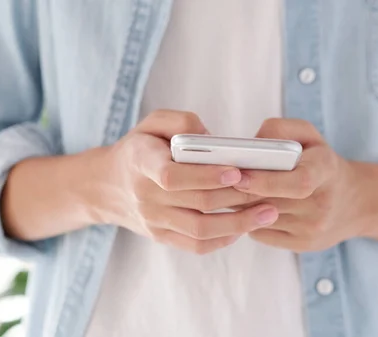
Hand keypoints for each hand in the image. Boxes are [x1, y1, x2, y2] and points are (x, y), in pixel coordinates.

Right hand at [95, 110, 277, 253]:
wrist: (107, 186)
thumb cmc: (139, 148)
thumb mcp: (152, 123)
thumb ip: (182, 122)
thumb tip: (214, 141)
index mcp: (141, 162)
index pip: (172, 176)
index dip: (206, 176)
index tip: (236, 172)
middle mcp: (145, 195)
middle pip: (197, 203)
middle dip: (237, 198)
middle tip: (270, 190)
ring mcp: (153, 219)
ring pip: (200, 230)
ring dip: (239, 223)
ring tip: (268, 213)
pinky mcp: (160, 236)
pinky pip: (195, 245)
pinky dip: (223, 239)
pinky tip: (243, 228)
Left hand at [233, 119, 365, 251]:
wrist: (354, 203)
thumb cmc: (319, 162)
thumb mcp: (309, 136)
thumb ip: (280, 130)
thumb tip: (251, 142)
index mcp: (327, 170)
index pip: (299, 182)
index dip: (265, 180)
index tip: (239, 175)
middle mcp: (323, 203)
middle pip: (271, 201)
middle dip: (239, 192)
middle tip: (216, 182)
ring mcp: (313, 228)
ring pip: (261, 219)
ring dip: (238, 206)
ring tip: (226, 192)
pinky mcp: (302, 245)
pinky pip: (262, 234)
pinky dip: (247, 221)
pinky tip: (244, 208)